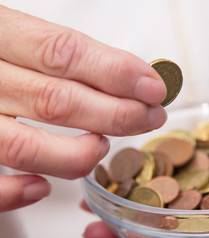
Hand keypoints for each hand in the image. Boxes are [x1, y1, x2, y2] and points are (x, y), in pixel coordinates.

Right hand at [0, 5, 165, 211]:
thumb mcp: (19, 39)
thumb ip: (65, 59)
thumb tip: (132, 79)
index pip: (62, 53)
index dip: (115, 72)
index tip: (153, 88)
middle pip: (56, 100)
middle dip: (116, 113)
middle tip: (149, 117)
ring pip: (25, 147)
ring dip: (77, 153)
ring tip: (102, 146)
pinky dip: (18, 191)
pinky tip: (44, 187)